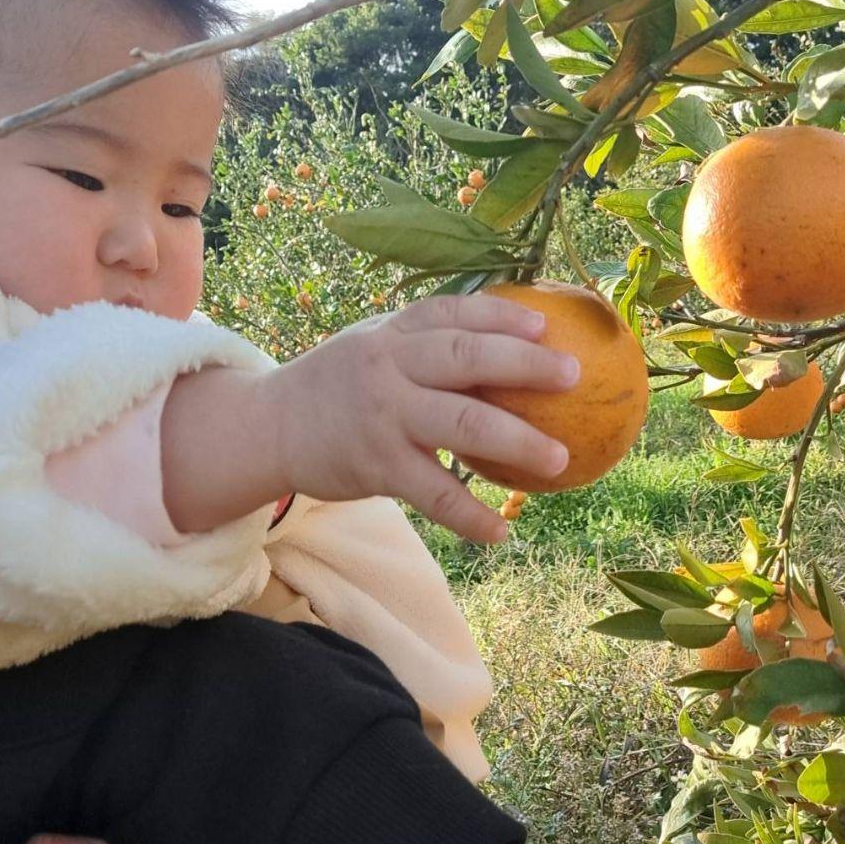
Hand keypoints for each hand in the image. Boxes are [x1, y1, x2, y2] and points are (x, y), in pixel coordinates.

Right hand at [261, 293, 579, 543]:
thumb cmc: (337, 382)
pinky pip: (435, 494)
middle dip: (526, 364)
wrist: (268, 426)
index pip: (454, 312)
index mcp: (392, 331)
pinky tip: (502, 531)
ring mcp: (384, 416)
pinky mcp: (377, 466)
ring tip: (560, 458)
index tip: (545, 324)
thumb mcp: (373, 344)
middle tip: (575, 375)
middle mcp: (389, 366)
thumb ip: (424, 340)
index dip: (502, 315)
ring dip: (517, 442)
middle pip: (466, 358)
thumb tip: (503, 341)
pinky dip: (471, 516)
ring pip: (462, 425)